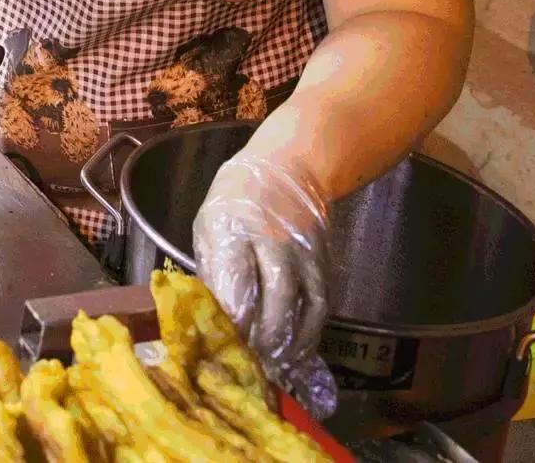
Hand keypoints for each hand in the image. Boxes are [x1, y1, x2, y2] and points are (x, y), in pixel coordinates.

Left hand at [191, 155, 331, 379]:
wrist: (288, 167)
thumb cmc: (235, 199)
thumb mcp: (209, 224)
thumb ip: (213, 269)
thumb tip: (214, 315)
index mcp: (235, 227)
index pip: (237, 280)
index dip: (233, 318)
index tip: (225, 344)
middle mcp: (274, 240)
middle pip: (276, 297)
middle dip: (263, 338)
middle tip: (250, 364)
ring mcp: (304, 251)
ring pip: (305, 305)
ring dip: (291, 342)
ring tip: (274, 366)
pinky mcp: (325, 261)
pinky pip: (322, 302)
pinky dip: (312, 331)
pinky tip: (298, 349)